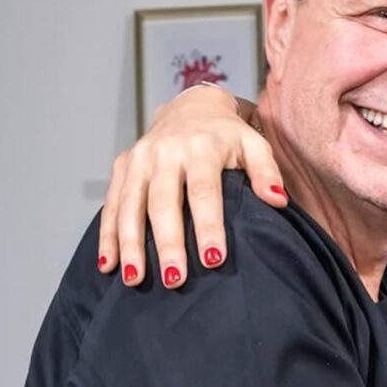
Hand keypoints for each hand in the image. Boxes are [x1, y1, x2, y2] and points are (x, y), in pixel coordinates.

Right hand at [97, 84, 285, 287]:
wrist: (191, 106)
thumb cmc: (228, 136)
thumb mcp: (254, 145)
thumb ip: (266, 171)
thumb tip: (279, 201)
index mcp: (201, 148)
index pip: (204, 191)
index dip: (208, 226)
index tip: (213, 260)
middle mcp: (165, 152)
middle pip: (164, 203)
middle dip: (168, 243)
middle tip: (175, 280)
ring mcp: (140, 159)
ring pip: (131, 205)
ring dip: (131, 245)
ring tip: (135, 280)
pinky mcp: (122, 165)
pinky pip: (112, 203)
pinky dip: (108, 235)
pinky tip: (108, 264)